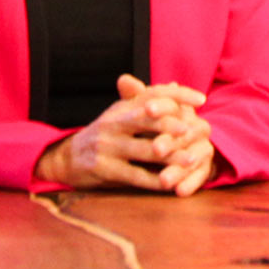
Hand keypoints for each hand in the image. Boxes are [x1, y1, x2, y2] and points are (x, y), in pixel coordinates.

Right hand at [34, 75, 213, 192]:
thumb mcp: (120, 115)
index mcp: (120, 108)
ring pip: (144, 150)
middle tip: (194, 129)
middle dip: (170, 124)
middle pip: (145, 119)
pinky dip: (156, 181)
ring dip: (171, 157)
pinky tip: (173, 184)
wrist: (66, 159)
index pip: (150, 94)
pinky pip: (136, 175)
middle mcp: (112, 124)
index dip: (176, 95)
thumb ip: (145, 102)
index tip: (202, 99)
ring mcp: (107, 147)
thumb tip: (175, 84)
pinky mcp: (104, 169)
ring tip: (192, 160)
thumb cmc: (104, 137)